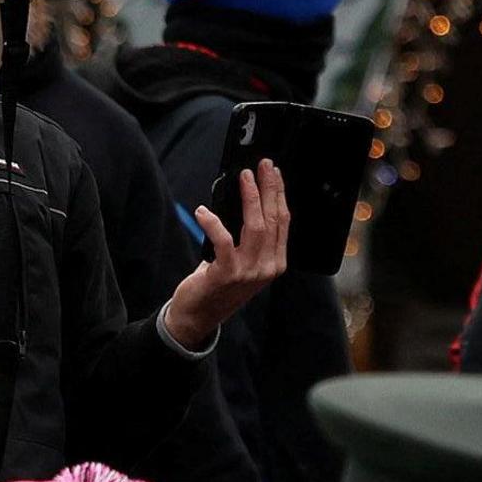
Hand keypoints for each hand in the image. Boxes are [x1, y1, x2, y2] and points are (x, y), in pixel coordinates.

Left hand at [162, 160, 290, 348]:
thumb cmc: (218, 284)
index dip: (280, 194)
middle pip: (273, 220)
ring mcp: (249, 271)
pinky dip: (213, 223)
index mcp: (275, 263)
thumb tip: (243, 201)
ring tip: (243, 178)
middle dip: (269, 189)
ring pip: (256, 227)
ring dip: (250, 198)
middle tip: (263, 166)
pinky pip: (223, 241)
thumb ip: (247, 238)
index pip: (284, 222)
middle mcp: (267, 267)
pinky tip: (203, 211)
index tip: (274, 173)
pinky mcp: (227, 273)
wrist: (198, 316)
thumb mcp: (241, 261)